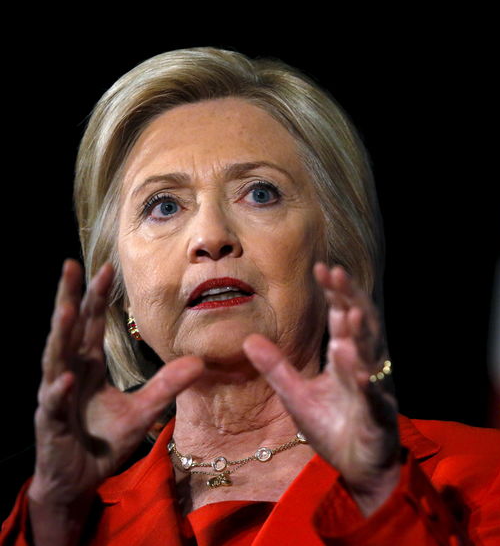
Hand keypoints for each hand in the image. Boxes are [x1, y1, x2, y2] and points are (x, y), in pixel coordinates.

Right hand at [29, 260, 203, 542]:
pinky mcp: (52, 424)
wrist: (77, 480)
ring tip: (67, 308)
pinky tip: (69, 377)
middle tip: (72, 266)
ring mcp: (57, 397)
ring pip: (56, 360)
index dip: (98, 298)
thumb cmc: (101, 441)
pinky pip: (55, 404)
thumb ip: (166, 385)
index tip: (106, 267)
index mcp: (89, 367)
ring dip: (61, 334)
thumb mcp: (142, 411)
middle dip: (71, 299)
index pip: (93, 326)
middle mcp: (69, 375)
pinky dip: (61, 390)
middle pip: (70, 331)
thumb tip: (200, 362)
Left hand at [243, 263, 399, 515]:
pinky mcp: (377, 415)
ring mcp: (373, 388)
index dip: (335, 292)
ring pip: (370, 355)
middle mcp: (363, 365)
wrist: (358, 468)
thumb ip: (276, 367)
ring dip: (360, 334)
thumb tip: (248, 339)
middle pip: (361, 324)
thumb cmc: (333, 428)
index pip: (342, 317)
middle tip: (337, 273)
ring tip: (348, 312)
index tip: (322, 267)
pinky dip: (366, 383)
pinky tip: (357, 369)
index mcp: (345, 357)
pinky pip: (372, 396)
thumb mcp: (296, 395)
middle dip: (350, 299)